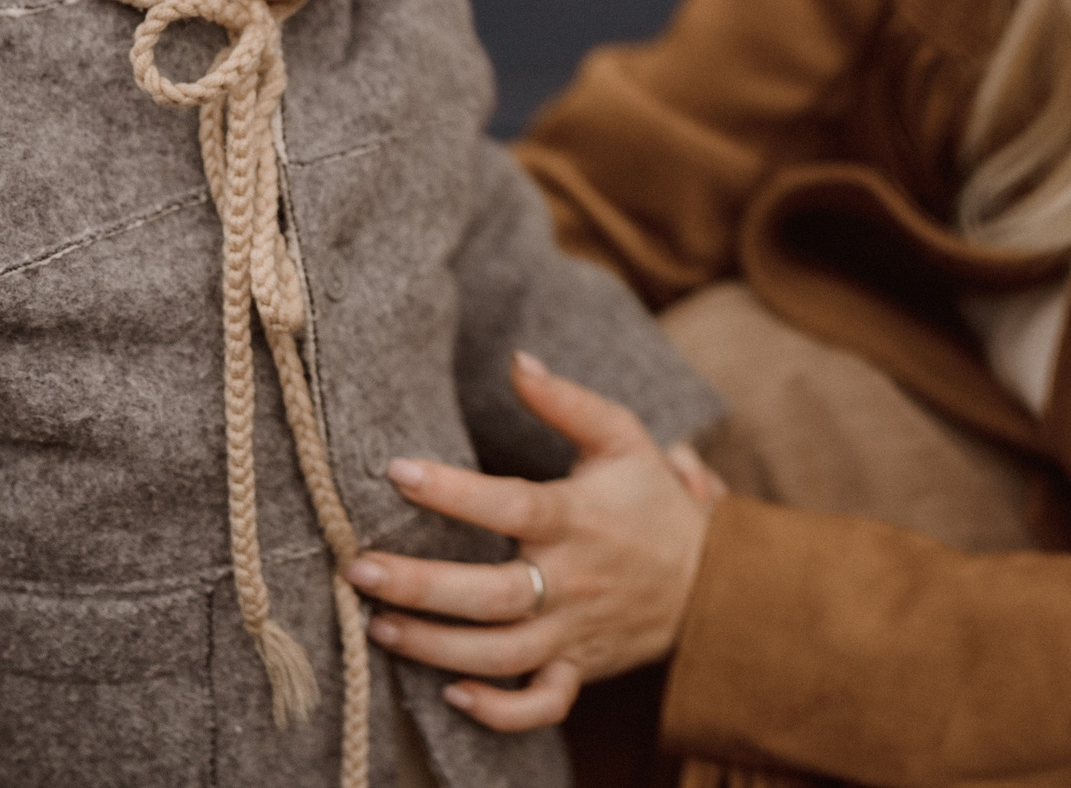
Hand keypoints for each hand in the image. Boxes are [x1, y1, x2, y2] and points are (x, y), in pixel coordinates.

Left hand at [345, 351, 718, 731]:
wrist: (711, 581)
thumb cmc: (651, 501)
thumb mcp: (623, 438)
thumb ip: (567, 401)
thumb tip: (516, 359)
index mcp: (579, 518)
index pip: (512, 505)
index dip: (454, 492)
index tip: (397, 471)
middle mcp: (573, 580)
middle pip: (493, 595)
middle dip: (422, 587)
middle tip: (359, 570)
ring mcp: (574, 631)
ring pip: (502, 656)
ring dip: (437, 648)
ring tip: (378, 627)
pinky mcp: (579, 670)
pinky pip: (540, 705)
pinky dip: (499, 711)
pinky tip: (452, 693)